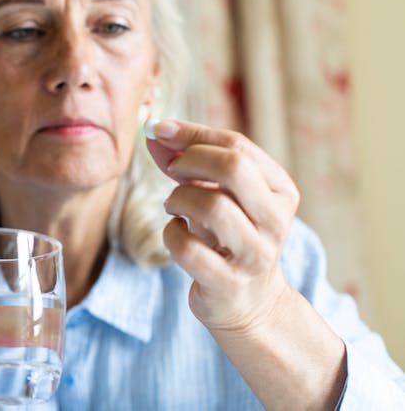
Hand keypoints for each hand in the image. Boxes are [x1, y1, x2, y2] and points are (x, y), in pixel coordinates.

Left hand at [145, 119, 299, 331]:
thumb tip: (152, 129)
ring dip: (178, 198)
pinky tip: (176, 232)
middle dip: (190, 161)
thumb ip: (186, 160)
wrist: (249, 303)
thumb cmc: (228, 236)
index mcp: (280, 189)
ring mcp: (254, 254)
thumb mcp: (217, 194)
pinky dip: (171, 234)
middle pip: (234, 168)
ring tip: (173, 205)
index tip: (158, 130)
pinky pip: (188, 248)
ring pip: (212, 207)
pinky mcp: (228, 283)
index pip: (237, 145)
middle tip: (172, 170)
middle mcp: (275, 220)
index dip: (191, 133)